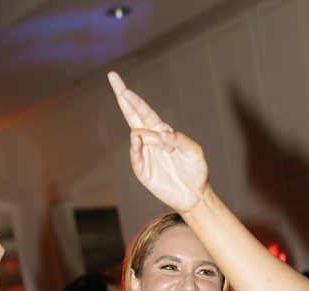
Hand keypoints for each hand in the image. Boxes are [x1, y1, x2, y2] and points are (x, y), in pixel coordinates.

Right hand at [107, 72, 209, 214]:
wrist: (195, 195)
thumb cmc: (195, 171)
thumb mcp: (194, 152)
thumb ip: (180, 140)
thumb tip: (162, 134)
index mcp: (162, 131)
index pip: (144, 111)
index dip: (134, 99)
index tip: (124, 88)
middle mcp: (151, 140)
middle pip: (132, 115)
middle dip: (123, 97)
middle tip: (112, 77)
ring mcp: (145, 154)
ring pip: (136, 135)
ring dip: (149, 137)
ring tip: (168, 152)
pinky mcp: (143, 171)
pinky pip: (135, 157)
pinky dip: (135, 148)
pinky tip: (137, 141)